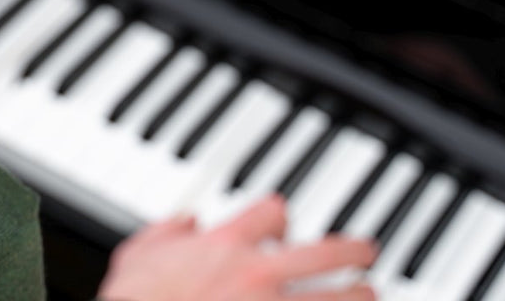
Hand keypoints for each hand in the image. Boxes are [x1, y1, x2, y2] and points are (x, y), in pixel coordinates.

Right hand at [98, 196, 375, 300]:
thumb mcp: (134, 260)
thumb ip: (162, 234)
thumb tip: (184, 222)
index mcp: (224, 247)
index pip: (273, 212)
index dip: (279, 217)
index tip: (282, 226)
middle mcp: (258, 275)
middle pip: (328, 253)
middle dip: (354, 251)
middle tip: (367, 253)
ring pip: (343, 298)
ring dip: (362, 296)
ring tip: (371, 295)